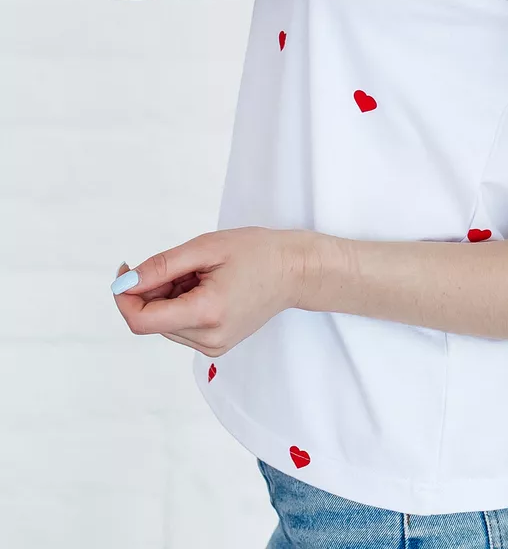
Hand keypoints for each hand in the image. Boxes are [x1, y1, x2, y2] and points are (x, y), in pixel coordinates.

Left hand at [111, 227, 320, 356]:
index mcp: (206, 314)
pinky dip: (182, 305)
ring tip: (201, 274)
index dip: (125, 296)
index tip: (127, 269)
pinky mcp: (216, 346)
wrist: (295, 271)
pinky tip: (206, 287)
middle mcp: (208, 339)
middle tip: (182, 263)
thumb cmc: (258, 253)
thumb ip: (162, 266)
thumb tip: (125, 283)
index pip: (142, 320)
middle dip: (153, 290)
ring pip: (165, 324)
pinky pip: (181, 327)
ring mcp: (213, 347)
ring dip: (168, 297)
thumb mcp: (207, 247)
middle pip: (153, 320)